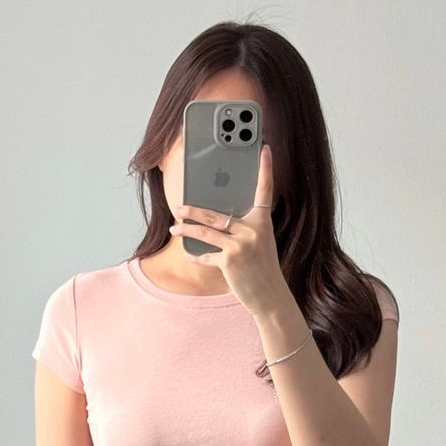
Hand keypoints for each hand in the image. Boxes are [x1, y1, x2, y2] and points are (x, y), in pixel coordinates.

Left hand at [168, 145, 286, 316]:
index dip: (266, 169)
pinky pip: (206, 255)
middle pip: (216, 213)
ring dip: (186, 229)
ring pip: (205, 232)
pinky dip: (197, 256)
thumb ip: (243, 227)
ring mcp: (241, 245)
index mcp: (263, 221)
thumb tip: (216, 217)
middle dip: (193, 209)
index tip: (266, 149)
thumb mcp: (259, 242)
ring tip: (175, 227)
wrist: (270, 295)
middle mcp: (253, 230)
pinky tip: (190, 254)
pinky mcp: (230, 261)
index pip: (265, 190)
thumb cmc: (262, 267)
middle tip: (178, 205)